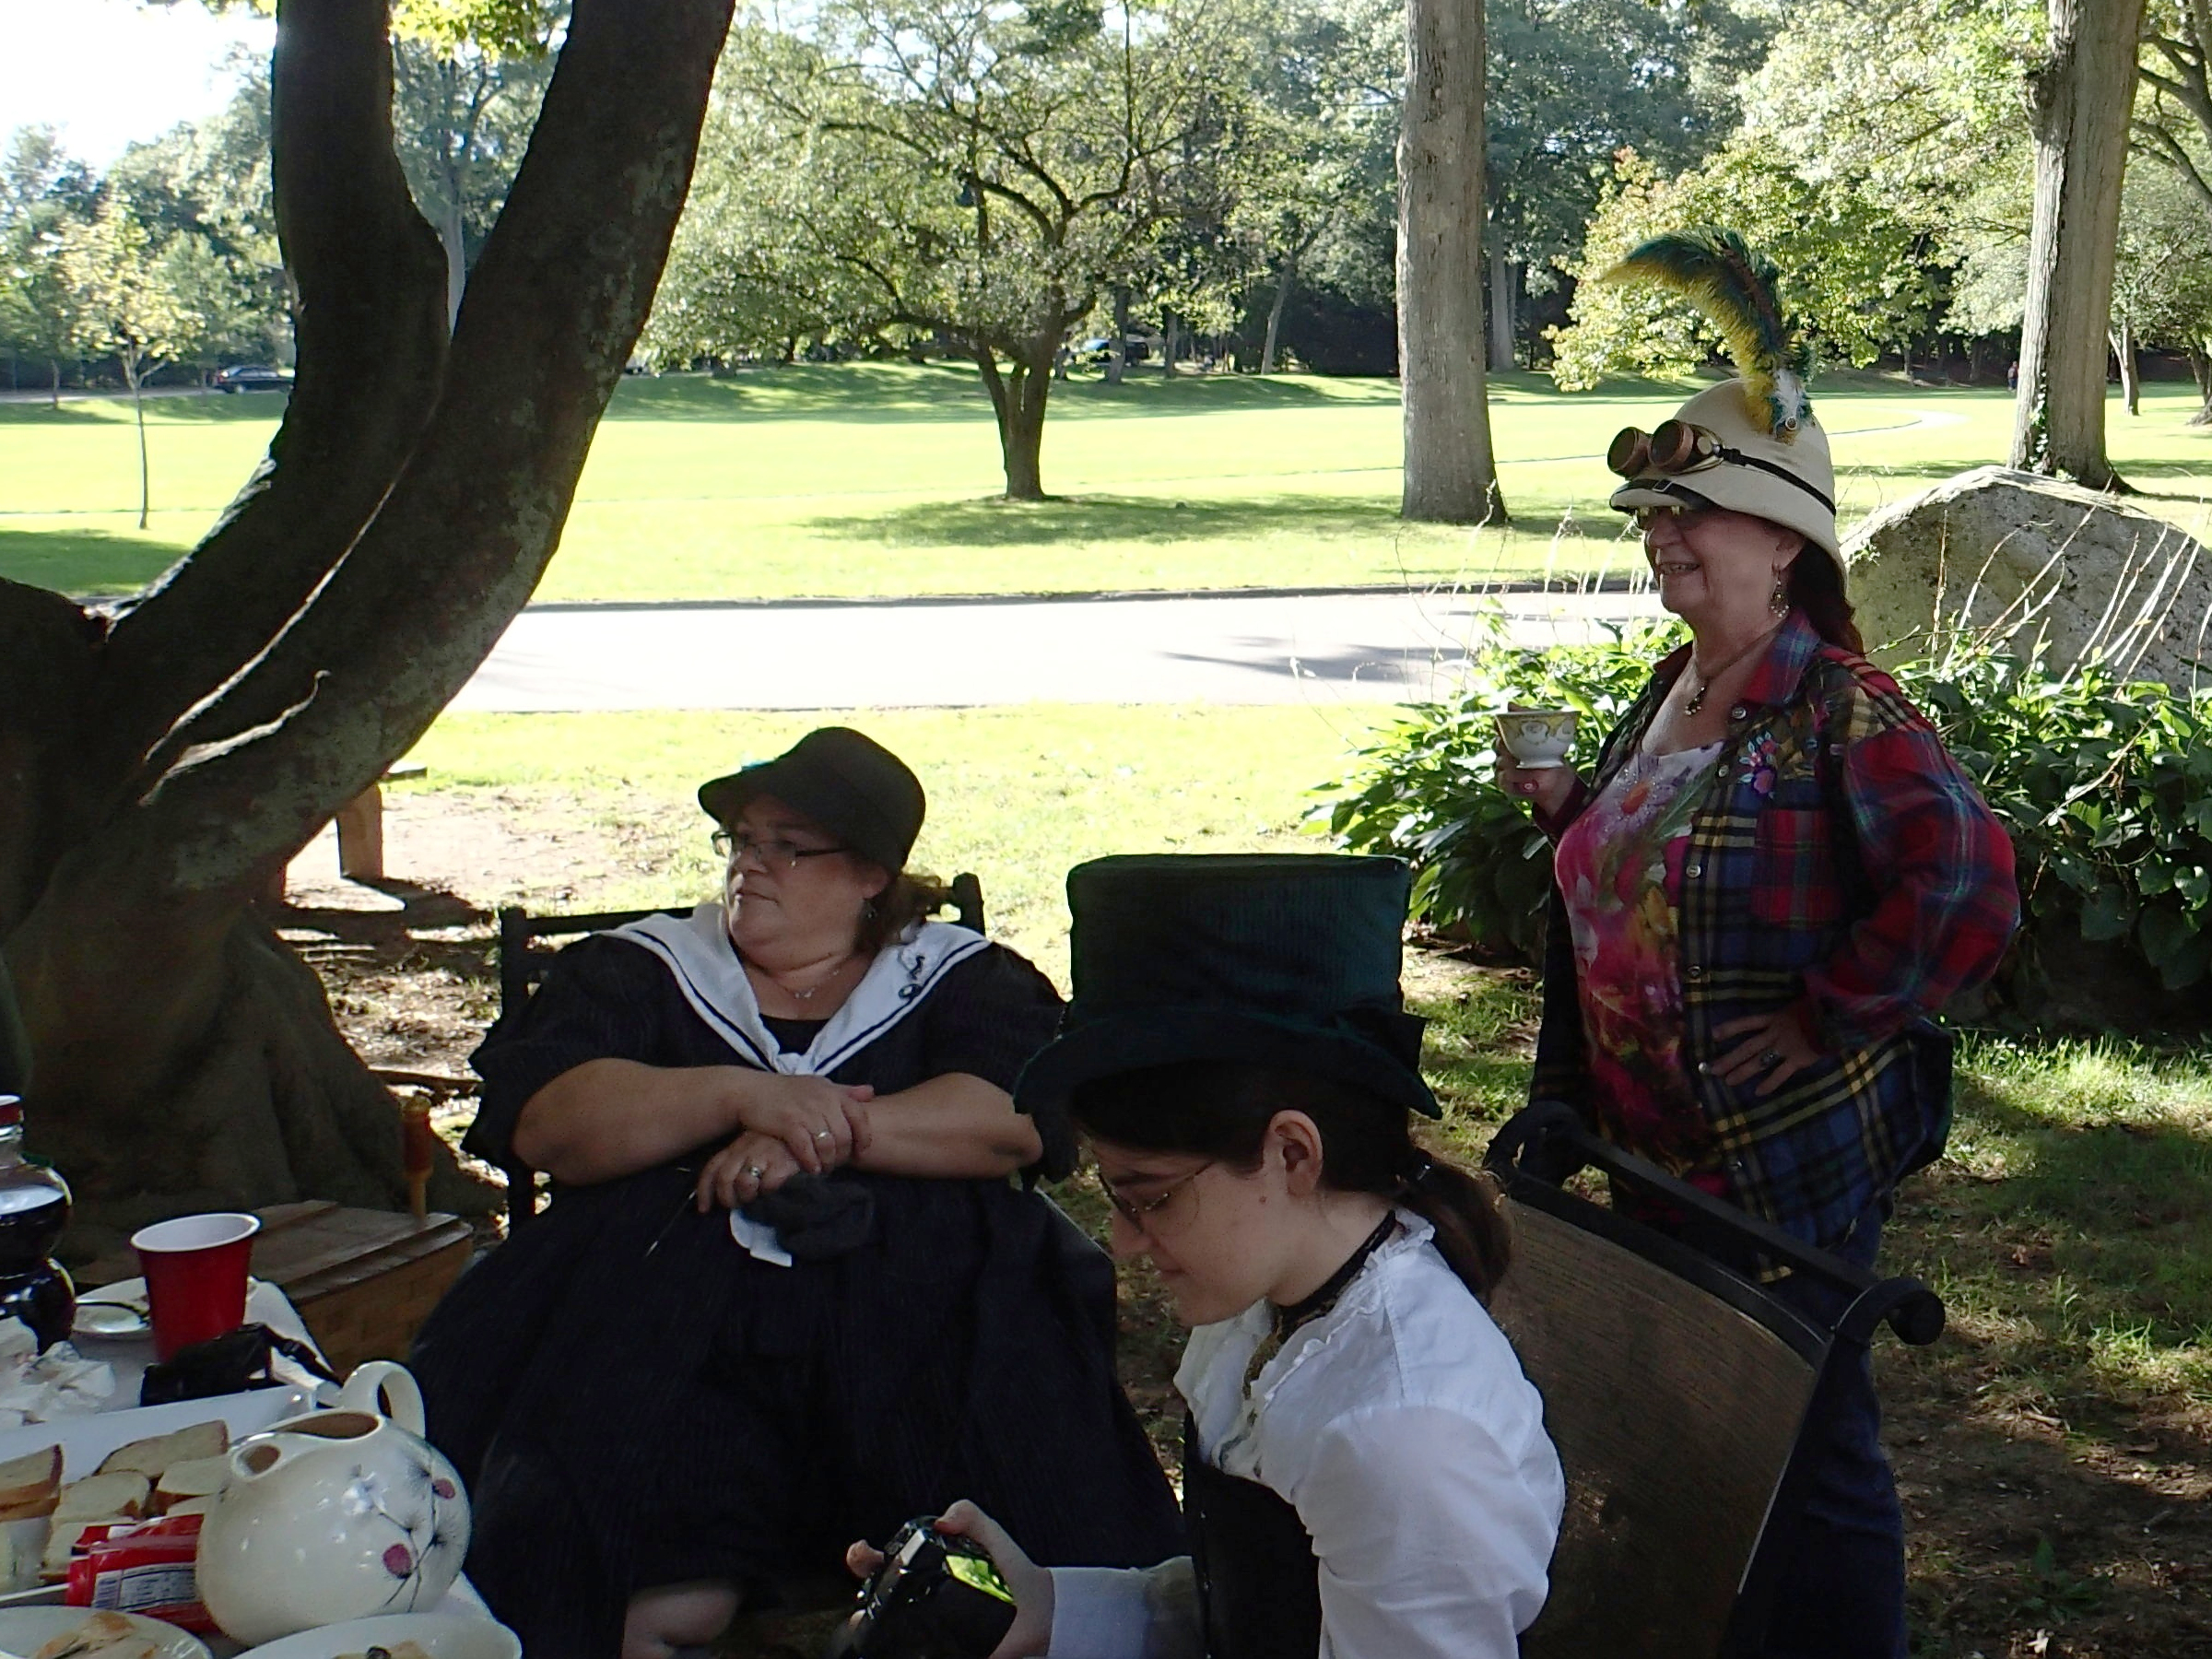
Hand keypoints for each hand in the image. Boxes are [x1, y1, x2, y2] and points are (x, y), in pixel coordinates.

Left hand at [696, 1130, 799, 1211]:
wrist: (813, 1134)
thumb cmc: (784, 1145)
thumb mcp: (758, 1148)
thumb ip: (743, 1164)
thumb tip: (728, 1193)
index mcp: (738, 1146)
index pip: (713, 1168)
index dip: (705, 1191)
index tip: (704, 1209)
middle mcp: (747, 1149)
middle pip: (724, 1178)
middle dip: (728, 1198)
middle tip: (737, 1207)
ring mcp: (764, 1155)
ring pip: (744, 1183)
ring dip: (747, 1197)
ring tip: (757, 1201)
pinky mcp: (782, 1164)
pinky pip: (768, 1186)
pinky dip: (769, 1194)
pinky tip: (776, 1194)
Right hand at [728, 1073, 874, 1171]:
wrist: (751, 1091)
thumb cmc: (787, 1091)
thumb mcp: (818, 1085)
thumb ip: (844, 1091)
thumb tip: (871, 1092)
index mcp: (832, 1092)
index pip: (860, 1116)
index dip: (863, 1137)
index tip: (860, 1152)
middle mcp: (823, 1100)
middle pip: (844, 1135)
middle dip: (842, 1155)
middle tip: (836, 1165)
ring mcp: (805, 1112)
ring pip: (828, 1144)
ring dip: (828, 1162)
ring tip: (824, 1169)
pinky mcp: (788, 1124)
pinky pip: (807, 1149)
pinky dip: (811, 1162)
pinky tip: (811, 1169)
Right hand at [844, 1501, 1052, 1658]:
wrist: (1038, 1608)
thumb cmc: (1010, 1569)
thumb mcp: (988, 1533)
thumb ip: (967, 1514)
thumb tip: (943, 1519)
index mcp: (924, 1568)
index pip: (881, 1562)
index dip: (863, 1557)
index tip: (863, 1553)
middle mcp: (919, 1598)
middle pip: (876, 1597)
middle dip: (863, 1590)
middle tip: (865, 1588)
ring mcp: (927, 1627)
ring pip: (888, 1631)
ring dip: (871, 1627)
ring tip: (867, 1621)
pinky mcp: (945, 1650)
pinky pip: (918, 1652)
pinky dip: (903, 1651)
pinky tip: (900, 1647)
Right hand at [1495, 707, 1581, 820]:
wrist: (1558, 777)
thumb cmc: (1550, 752)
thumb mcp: (1544, 730)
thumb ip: (1528, 717)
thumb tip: (1508, 705)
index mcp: (1512, 737)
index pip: (1498, 727)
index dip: (1498, 725)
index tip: (1501, 725)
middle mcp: (1504, 751)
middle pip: (1497, 743)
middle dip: (1506, 744)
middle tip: (1517, 748)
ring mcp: (1504, 767)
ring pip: (1500, 762)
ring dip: (1514, 764)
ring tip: (1527, 766)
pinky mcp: (1506, 783)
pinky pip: (1503, 778)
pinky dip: (1516, 779)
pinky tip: (1528, 780)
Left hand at [1707, 1003, 1824, 1095]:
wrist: (1838, 1017)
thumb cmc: (1822, 1007)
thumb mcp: (1801, 1004)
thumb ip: (1790, 1012)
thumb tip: (1789, 1012)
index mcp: (1776, 1018)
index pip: (1748, 1022)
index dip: (1731, 1028)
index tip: (1713, 1035)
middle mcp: (1775, 1033)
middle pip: (1747, 1047)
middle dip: (1730, 1058)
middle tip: (1713, 1069)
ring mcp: (1785, 1048)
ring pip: (1759, 1062)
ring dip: (1743, 1072)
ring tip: (1728, 1081)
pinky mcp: (1797, 1060)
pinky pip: (1780, 1074)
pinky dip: (1769, 1084)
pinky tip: (1758, 1092)